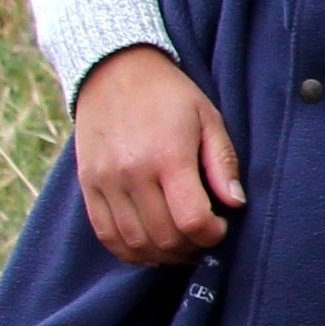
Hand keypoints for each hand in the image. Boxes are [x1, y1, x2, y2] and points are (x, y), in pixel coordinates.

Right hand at [71, 44, 241, 264]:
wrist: (113, 71)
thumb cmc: (170, 95)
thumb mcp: (209, 118)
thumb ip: (223, 162)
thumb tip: (236, 203)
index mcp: (168, 157)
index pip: (192, 220)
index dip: (213, 235)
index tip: (221, 227)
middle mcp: (132, 173)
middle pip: (164, 237)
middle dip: (191, 248)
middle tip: (204, 238)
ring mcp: (105, 182)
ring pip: (134, 242)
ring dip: (163, 254)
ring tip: (181, 245)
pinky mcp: (88, 185)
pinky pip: (105, 234)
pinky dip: (129, 250)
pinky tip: (150, 247)